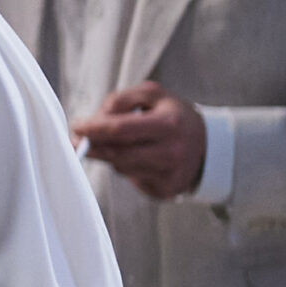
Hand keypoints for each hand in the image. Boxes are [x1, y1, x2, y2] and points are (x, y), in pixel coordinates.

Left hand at [69, 81, 204, 198]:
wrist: (209, 147)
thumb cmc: (174, 117)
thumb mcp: (153, 95)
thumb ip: (123, 99)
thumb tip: (97, 117)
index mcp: (169, 124)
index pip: (121, 129)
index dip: (93, 129)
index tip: (76, 127)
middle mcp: (171, 152)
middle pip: (117, 153)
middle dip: (92, 147)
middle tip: (77, 140)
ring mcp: (170, 175)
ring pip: (121, 168)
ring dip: (110, 156)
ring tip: (115, 144)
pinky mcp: (166, 190)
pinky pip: (133, 180)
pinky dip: (127, 168)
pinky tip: (136, 158)